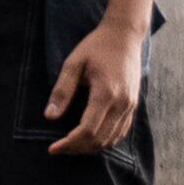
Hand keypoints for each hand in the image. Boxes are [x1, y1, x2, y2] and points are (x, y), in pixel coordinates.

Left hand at [43, 7, 146, 156]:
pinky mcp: (133, 105)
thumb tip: (50, 117)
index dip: (69, 143)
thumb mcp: (74, 63)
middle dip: (77, 149)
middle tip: (59, 148)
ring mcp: (130, 106)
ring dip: (90, 148)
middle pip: (99, 140)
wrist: (124, 36)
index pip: (87, 130)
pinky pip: (121, 132)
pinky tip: (90, 140)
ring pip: (111, 140)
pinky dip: (105, 141)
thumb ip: (62, 91)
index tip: (52, 148)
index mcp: (105, 93)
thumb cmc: (96, 46)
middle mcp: (121, 103)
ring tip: (72, 146)